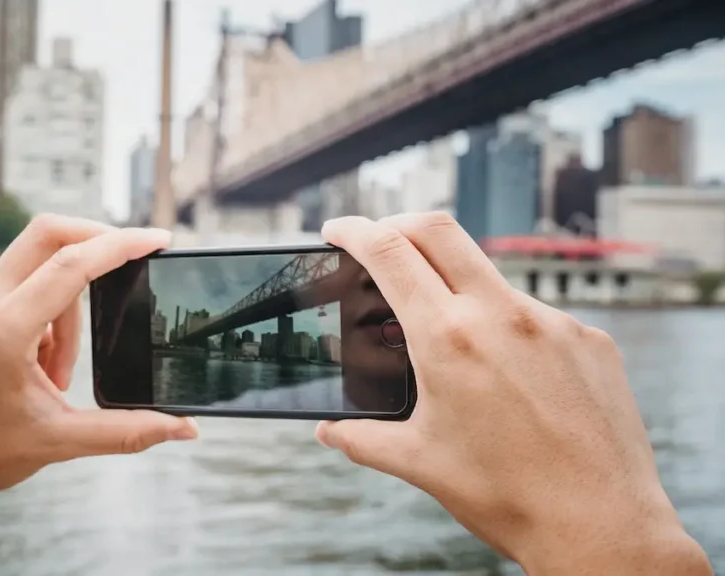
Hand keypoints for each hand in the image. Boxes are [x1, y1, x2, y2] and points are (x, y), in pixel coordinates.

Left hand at [0, 215, 197, 507]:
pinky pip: (23, 285)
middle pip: (48, 232)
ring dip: (72, 302)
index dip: (122, 245)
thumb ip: (126, 432)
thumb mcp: (56, 443)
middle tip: (133, 265)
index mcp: (4, 330)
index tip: (159, 240)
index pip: (72, 263)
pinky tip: (46, 369)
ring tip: (64, 374)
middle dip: (98, 239)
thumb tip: (183, 428)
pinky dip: (51, 312)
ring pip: (38, 262)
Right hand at [317, 214, 709, 573]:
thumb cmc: (507, 497)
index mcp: (448, 339)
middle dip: (398, 224)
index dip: (355, 230)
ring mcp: (553, 322)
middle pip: (438, 230)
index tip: (338, 230)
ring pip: (489, 276)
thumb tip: (328, 429)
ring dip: (456, 286)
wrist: (601, 526)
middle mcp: (502, 315)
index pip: (390, 253)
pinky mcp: (589, 339)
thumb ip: (361, 438)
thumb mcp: (418, 463)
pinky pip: (534, 314)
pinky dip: (506, 326)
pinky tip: (507, 374)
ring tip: (449, 339)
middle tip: (380, 242)